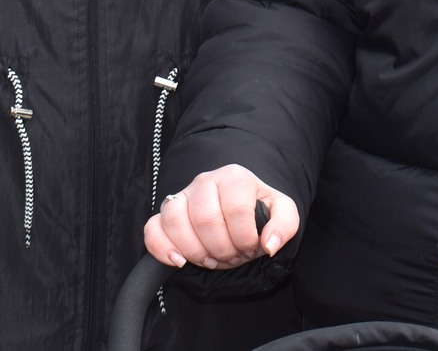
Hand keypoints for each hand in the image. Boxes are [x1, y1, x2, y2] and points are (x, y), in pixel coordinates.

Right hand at [142, 165, 299, 270]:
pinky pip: (152, 228)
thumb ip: (284, 226)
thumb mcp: (282, 213)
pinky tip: (179, 261)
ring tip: (210, 259)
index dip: (244, 237)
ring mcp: (182, 195)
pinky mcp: (165, 213)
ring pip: (176, 220)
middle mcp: (205, 181)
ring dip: (195, 251)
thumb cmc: (258, 211)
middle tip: (232, 256)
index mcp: (234, 177)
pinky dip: (162, 247)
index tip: (250, 248)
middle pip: (205, 218)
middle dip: (222, 248)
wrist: (239, 211)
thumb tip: (269, 244)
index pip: (235, 208)